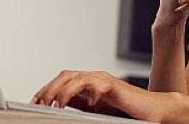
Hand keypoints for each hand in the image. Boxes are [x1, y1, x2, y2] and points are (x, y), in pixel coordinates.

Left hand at [31, 70, 175, 121]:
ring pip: (77, 78)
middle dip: (50, 88)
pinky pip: (98, 85)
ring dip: (63, 90)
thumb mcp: (96, 110)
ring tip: (56, 103)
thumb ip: (79, 105)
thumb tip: (57, 107)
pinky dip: (90, 93)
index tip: (35, 101)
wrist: (153, 110)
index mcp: (87, 83)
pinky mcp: (114, 86)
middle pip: (65, 75)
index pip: (61, 80)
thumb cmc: (126, 112)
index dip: (46, 89)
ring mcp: (103, 80)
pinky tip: (88, 104)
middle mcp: (94, 78)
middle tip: (40, 102)